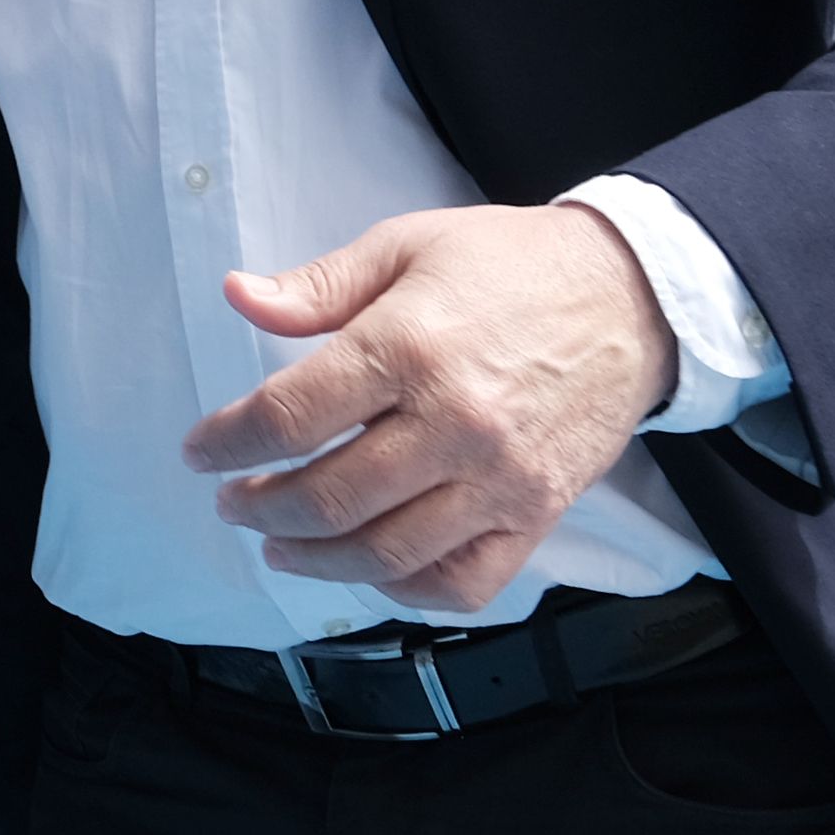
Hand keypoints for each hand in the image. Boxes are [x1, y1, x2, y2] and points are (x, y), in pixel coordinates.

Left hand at [181, 204, 678, 615]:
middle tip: (234, 503)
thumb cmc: (512, 266)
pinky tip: (369, 567)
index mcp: (409, 348)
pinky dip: (405, 589)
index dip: (229, 443)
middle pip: (330, 497)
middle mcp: (454, 423)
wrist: (633, 295)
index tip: (202, 452)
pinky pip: (462, 581)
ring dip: (316, 560)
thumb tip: (239, 296)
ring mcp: (499, 478)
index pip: (290, 417)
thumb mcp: (405, 246)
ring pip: (386, 552)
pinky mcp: (537, 514)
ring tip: (279, 546)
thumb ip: (317, 285)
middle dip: (261, 510)